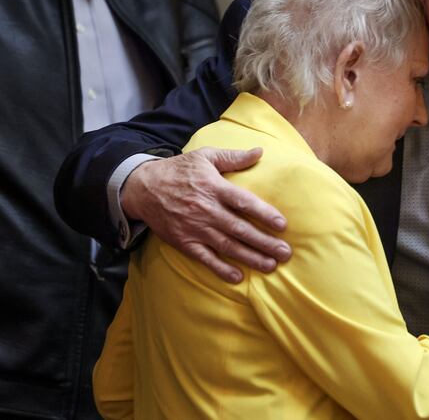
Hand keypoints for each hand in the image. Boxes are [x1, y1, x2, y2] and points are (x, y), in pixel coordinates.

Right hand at [121, 147, 289, 283]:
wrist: (142, 188)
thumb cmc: (178, 170)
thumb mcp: (205, 156)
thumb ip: (234, 157)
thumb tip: (260, 151)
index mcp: (214, 188)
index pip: (244, 202)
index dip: (264, 213)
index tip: (282, 224)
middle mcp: (207, 210)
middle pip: (240, 229)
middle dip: (264, 242)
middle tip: (285, 253)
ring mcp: (195, 228)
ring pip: (227, 246)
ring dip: (250, 257)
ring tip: (270, 265)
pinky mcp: (184, 242)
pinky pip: (205, 258)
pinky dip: (221, 269)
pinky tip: (238, 277)